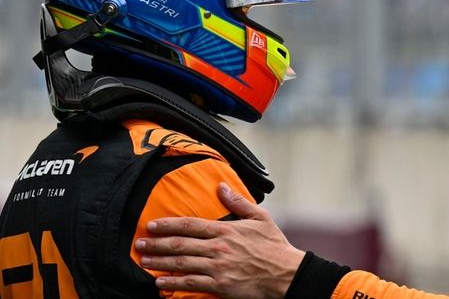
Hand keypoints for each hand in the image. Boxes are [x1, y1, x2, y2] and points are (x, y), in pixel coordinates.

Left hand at [135, 182, 305, 298]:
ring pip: (181, 264)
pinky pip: (190, 284)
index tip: (152, 225)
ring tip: (144, 260)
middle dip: (156, 244)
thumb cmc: (274, 246)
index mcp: (226, 230)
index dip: (168, 225)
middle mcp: (218, 248)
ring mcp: (217, 268)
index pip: (190, 225)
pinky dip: (173, 283)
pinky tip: (160, 283)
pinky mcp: (219, 286)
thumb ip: (238, 202)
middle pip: (180, 245)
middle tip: (139, 243)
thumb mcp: (260, 218)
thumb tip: (222, 186)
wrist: (286, 274)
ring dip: (159, 262)